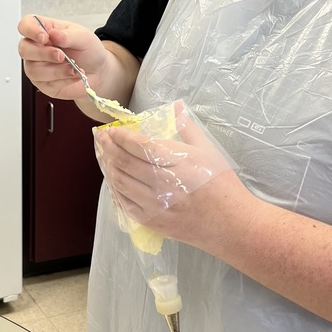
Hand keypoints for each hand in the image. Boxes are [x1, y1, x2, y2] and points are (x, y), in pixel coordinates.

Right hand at [17, 14, 107, 101]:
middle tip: (62, 56)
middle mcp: (37, 48)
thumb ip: (68, 35)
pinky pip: (45, 84)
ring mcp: (37, 66)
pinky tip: (73, 75)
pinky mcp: (43, 83)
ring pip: (33, 70)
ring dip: (56, 70)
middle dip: (44, 54)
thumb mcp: (83, 37)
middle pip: (24, 49)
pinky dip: (63, 80)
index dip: (30, 30)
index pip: (25, 25)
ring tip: (73, 68)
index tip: (44, 37)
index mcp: (44, 30)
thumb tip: (53, 34)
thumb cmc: (88, 50)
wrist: (98, 71)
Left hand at [94, 102, 243, 245]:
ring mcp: (155, 205)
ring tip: (104, 155)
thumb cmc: (222, 184)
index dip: (122, 136)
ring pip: (120, 181)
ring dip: (108, 166)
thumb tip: (176, 106)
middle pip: (125, 161)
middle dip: (108, 147)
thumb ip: (187, 127)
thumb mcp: (208, 150)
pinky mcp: (151, 221)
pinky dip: (115, 189)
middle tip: (100, 137)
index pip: (140, 144)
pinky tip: (113, 179)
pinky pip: (124, 203)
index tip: (112, 129)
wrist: (231, 224)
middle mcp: (163, 183)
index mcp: (178, 162)